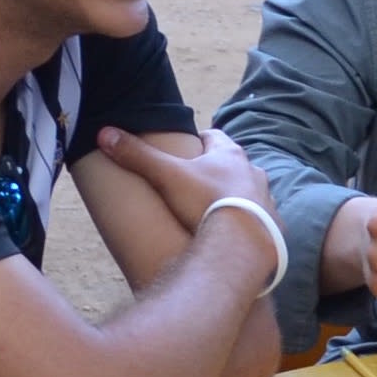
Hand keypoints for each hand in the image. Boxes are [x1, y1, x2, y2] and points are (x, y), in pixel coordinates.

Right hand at [89, 123, 274, 231]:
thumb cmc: (207, 203)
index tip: (187, 147)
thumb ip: (137, 155)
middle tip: (197, 182)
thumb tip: (103, 133)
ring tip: (216, 210)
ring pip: (249, 191)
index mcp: (230, 154)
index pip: (214, 137)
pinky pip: (260, 221)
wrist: (245, 244)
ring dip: (235, 197)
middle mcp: (253, 172)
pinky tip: (235, 235)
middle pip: (233, 164)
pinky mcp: (273, 227)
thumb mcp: (167, 176)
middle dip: (217, 170)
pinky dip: (248, 224)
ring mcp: (267, 199)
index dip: (200, 141)